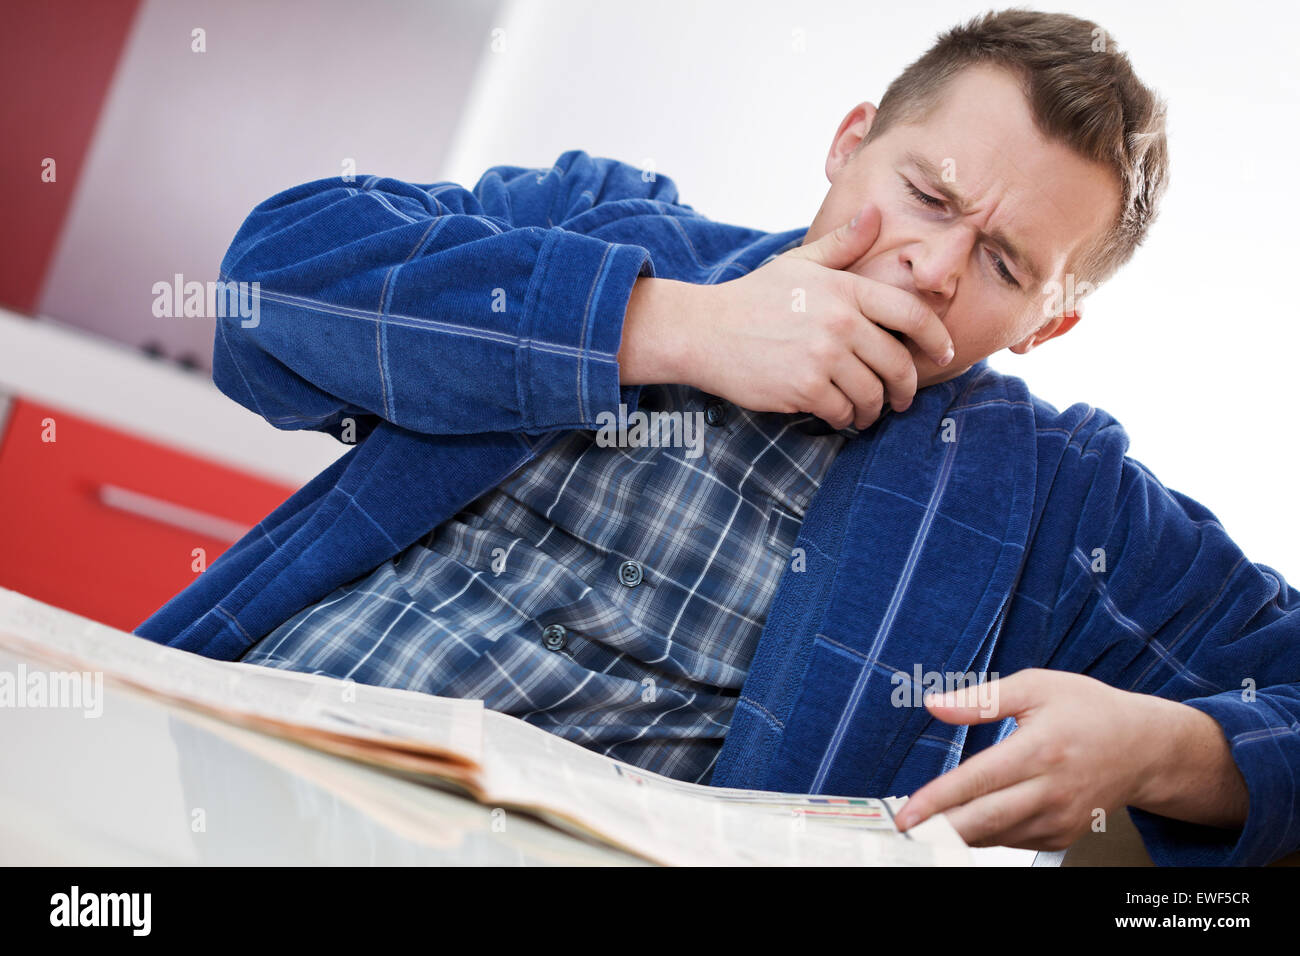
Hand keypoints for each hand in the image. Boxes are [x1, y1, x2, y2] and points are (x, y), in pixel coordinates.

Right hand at [671, 203, 954, 429]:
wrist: (703, 331)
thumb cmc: (753, 298)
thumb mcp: (799, 264)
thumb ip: (842, 244)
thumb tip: (874, 213)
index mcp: (845, 289)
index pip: (910, 313)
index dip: (936, 337)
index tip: (943, 352)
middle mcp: (840, 322)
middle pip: (897, 364)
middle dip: (906, 387)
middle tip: (903, 398)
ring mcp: (823, 357)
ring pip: (871, 394)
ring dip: (873, 409)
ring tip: (866, 411)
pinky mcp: (804, 388)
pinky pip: (842, 411)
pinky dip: (843, 418)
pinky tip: (837, 414)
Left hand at [892, 669, 1166, 851]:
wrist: (1143, 747)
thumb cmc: (1089, 710)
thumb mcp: (1036, 687)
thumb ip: (981, 698)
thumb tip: (934, 704)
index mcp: (1041, 750)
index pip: (978, 781)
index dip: (938, 800)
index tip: (906, 814)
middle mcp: (1051, 791)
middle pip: (985, 820)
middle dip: (938, 829)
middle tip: (904, 831)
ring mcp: (1059, 819)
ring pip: (996, 836)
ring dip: (958, 833)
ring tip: (926, 824)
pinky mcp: (1062, 835)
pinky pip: (1013, 840)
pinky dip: (986, 833)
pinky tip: (968, 820)